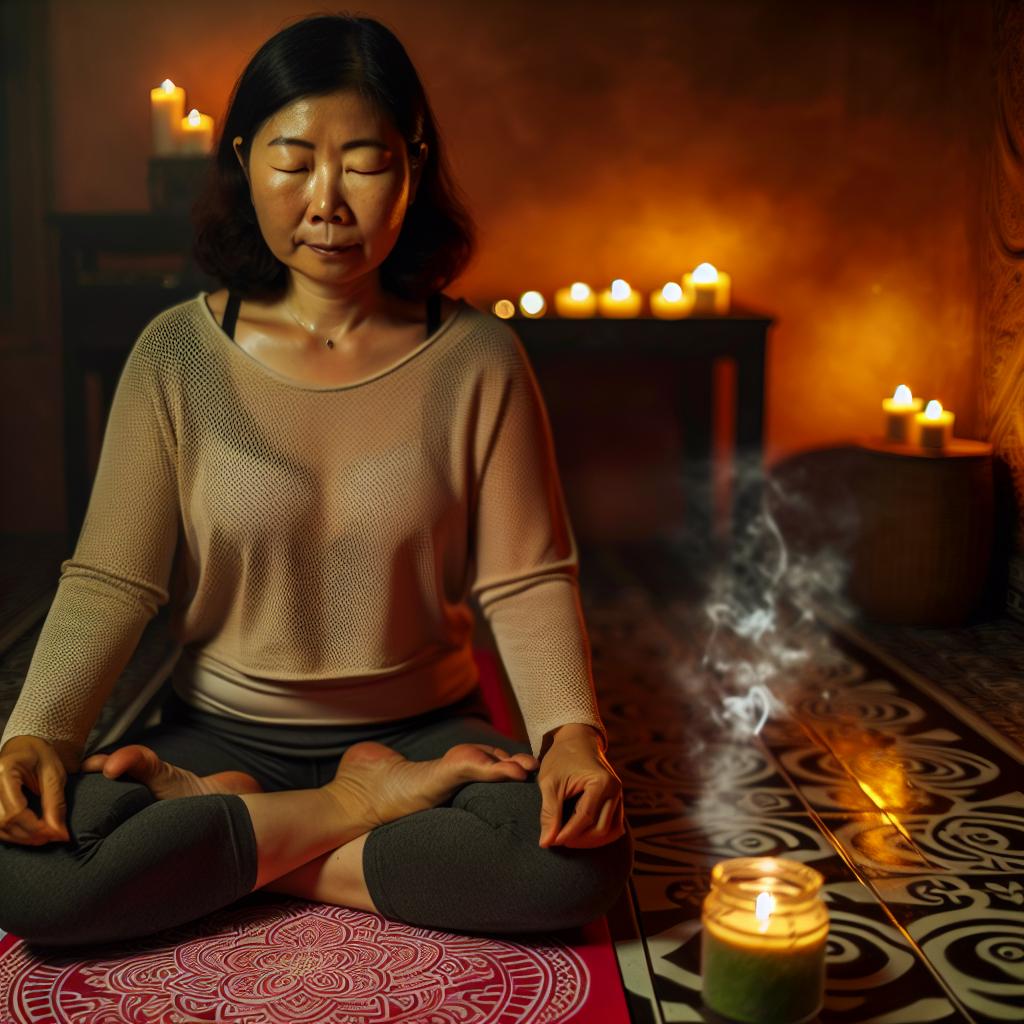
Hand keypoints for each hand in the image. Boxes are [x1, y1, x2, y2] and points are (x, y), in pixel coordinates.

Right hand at [0, 735, 70, 845]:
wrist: (24, 747)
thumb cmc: (40, 756)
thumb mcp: (54, 774)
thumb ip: (55, 802)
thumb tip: (59, 832)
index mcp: (4, 771)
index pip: (15, 809)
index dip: (35, 826)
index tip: (56, 833)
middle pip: (3, 821)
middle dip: (29, 834)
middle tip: (51, 837)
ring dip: (21, 837)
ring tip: (43, 837)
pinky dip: (12, 833)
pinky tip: (28, 834)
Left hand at [537, 727, 624, 848]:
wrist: (576, 740)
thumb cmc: (561, 758)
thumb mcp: (550, 782)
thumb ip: (549, 812)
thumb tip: (546, 842)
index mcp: (601, 782)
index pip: (585, 818)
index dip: (567, 833)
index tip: (551, 841)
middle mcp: (615, 790)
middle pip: (600, 829)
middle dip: (579, 840)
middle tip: (557, 840)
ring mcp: (619, 795)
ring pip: (611, 831)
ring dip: (590, 841)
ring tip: (568, 839)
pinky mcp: (617, 800)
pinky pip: (613, 825)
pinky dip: (598, 834)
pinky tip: (580, 835)